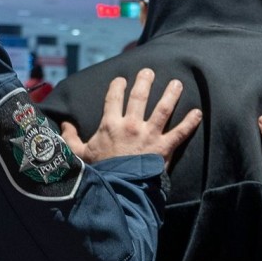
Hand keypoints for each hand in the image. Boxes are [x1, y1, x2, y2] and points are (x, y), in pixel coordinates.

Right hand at [62, 68, 201, 163]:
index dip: (118, 86)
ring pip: (163, 109)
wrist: (117, 189)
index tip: (122, 80)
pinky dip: (190, 122)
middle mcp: (131, 125)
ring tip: (177, 83)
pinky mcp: (164, 148)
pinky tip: (198, 112)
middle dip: (145, 81)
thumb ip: (71, 138)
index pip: (114, 98)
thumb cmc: (99, 172)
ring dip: (171, 94)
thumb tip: (63, 124)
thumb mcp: (79, 155)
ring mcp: (149, 135)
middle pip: (140, 97)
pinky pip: (180, 132)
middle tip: (149, 71)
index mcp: (110, 124)